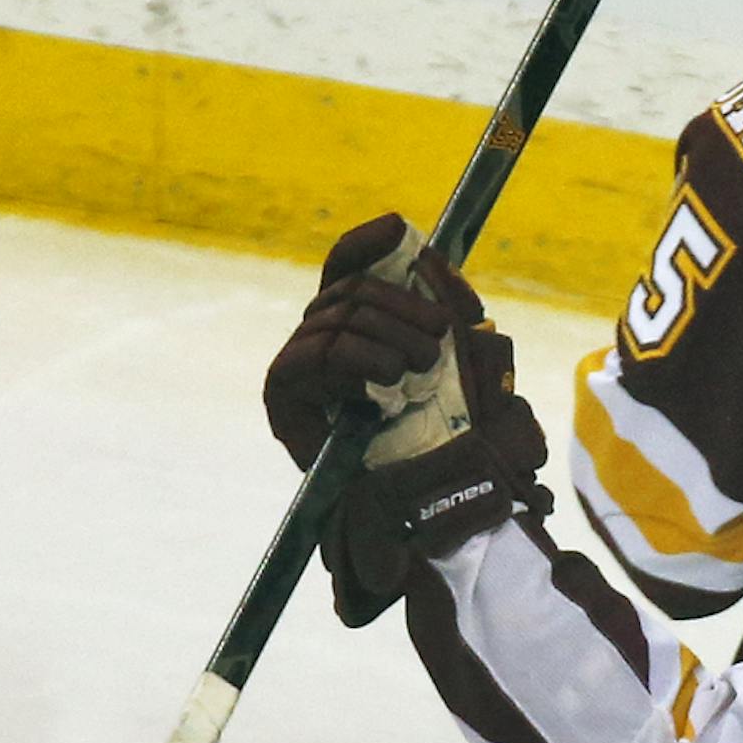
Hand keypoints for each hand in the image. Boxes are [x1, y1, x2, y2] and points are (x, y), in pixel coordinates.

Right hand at [264, 214, 456, 466]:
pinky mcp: (284, 395)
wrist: (423, 511)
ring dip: (387, 340)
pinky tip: (387, 384)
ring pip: (338, 317)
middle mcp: (320, 339)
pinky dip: (357, 362)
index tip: (401, 231)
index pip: (347, 262)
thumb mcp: (459, 361)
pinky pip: (317, 354)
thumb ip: (445, 306)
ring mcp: (298, 366)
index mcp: (355, 326)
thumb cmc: (445, 443)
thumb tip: (425, 251)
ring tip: (420, 371)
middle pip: (350, 288)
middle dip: (401, 306)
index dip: (370, 241)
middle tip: (439, 342)